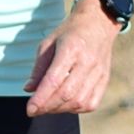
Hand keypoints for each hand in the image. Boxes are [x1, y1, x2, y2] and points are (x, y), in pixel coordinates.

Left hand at [27, 0, 118, 115]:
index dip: (40, 98)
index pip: (54, 80)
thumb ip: (38, 68)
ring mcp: (98, 71)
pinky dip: (76, 108)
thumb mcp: (48, 44)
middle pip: (66, 94)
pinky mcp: (105, 79)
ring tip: (49, 106)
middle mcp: (87, 61)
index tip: (29, 109)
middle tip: (36, 110)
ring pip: (79, 101)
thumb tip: (28, 90)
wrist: (98, 23)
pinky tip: (66, 104)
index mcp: (70, 49)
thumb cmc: (69, 33)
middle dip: (47, 107)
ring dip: (60, 109)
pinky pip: (91, 103)